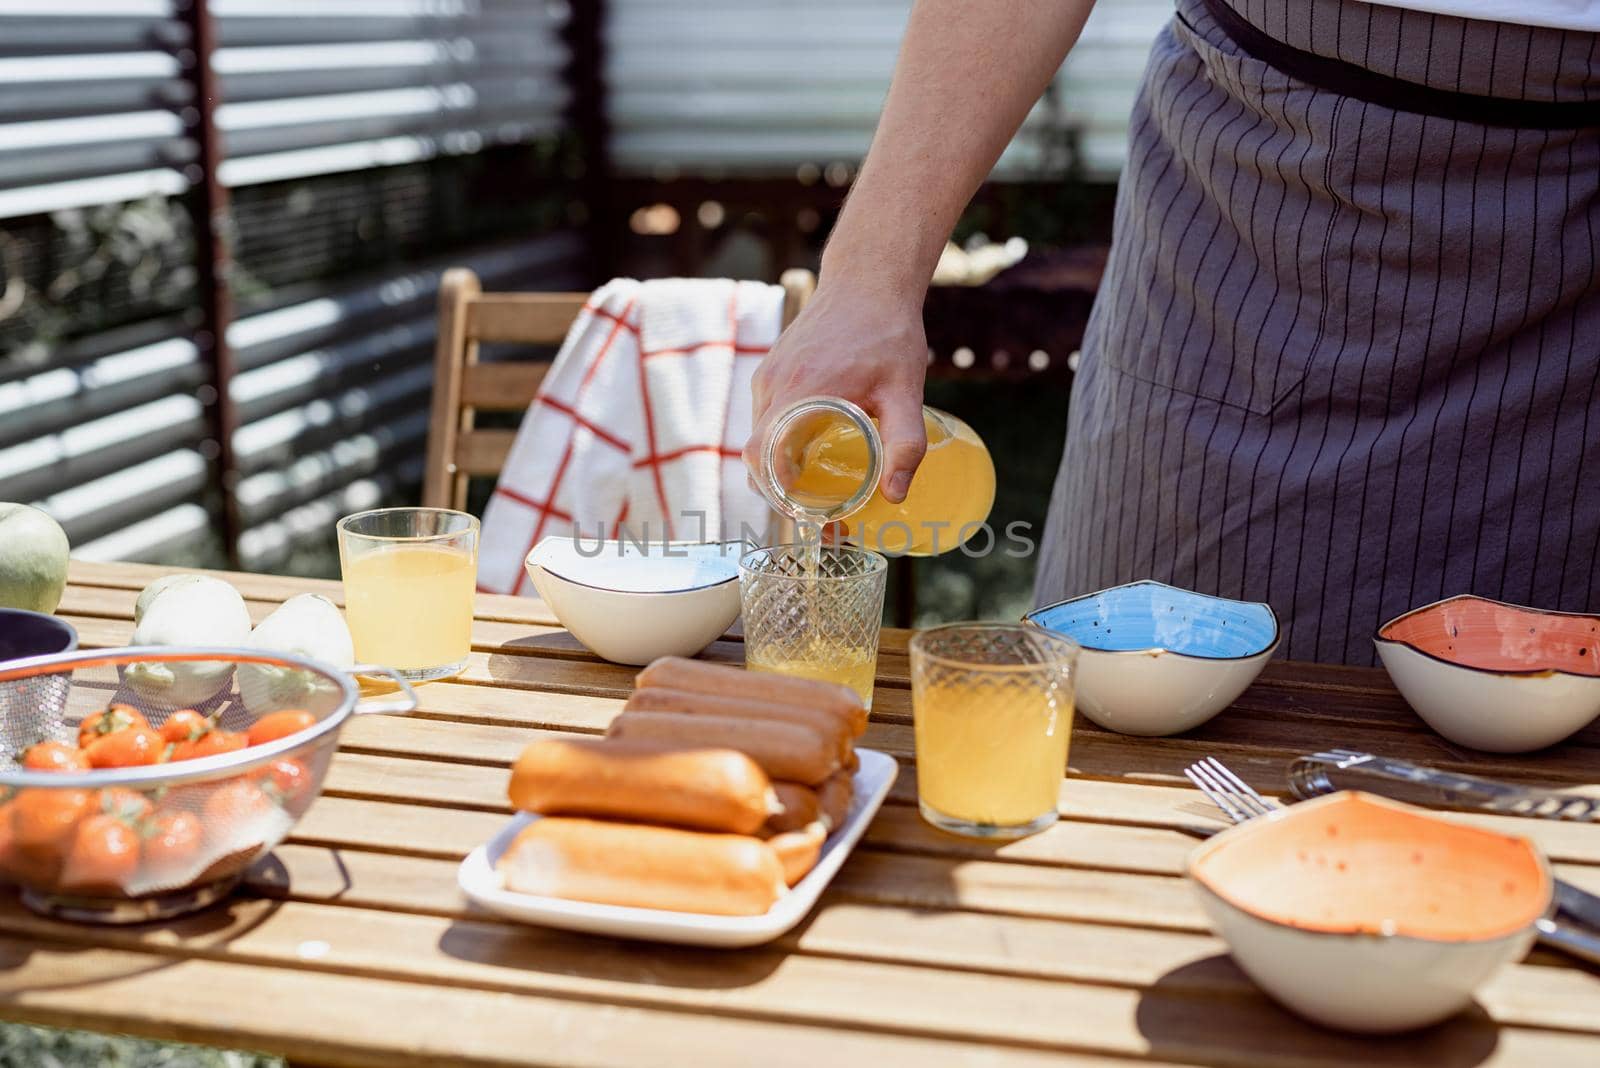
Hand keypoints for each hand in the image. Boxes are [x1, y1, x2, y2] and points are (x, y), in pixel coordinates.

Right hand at [746, 283, 928, 501]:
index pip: (763, 456)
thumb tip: (896, 496)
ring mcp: (769, 374)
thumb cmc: (889, 332)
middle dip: (779, 490)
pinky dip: (779, 440)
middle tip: (816, 511)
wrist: (868, 278)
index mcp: (801, 391)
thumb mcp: (906, 390)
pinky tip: (811, 450)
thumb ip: (905, 443)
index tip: (804, 512)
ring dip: (779, 466)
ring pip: (758, 436)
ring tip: (816, 487)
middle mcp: (775, 384)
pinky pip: (765, 415)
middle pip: (756, 455)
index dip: (775, 491)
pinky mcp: (772, 367)